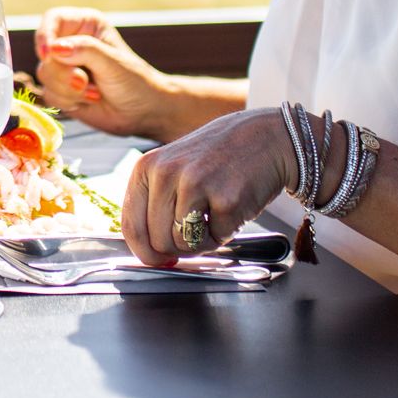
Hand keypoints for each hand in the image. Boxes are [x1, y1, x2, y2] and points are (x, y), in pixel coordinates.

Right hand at [33, 7, 170, 139]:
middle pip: (45, 53)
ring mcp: (64, 68)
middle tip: (85, 82)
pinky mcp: (61, 90)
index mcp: (85, 26)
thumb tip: (54, 49)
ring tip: (94, 93)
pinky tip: (89, 101)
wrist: (143, 113)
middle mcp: (71, 43)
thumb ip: (85, 50)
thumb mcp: (113, 62)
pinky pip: (48, 94)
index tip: (48, 54)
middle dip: (64, 73)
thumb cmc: (135, 82)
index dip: (45, 35)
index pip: (53, 19)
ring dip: (69, 90)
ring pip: (44, 75)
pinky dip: (68, 101)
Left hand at [120, 108, 293, 265]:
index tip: (156, 259)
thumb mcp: (175, 170)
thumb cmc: (218, 159)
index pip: (131, 225)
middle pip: (157, 242)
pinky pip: (216, 240)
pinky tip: (231, 207)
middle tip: (196, 230)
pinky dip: (226, 232)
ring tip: (212, 217)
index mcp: (146, 167)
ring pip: (182, 245)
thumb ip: (156, 207)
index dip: (144, 252)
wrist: (265, 138)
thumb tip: (149, 255)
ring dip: (201, 242)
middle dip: (178, 247)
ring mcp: (195, 184)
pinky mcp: (225, 198)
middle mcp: (166, 173)